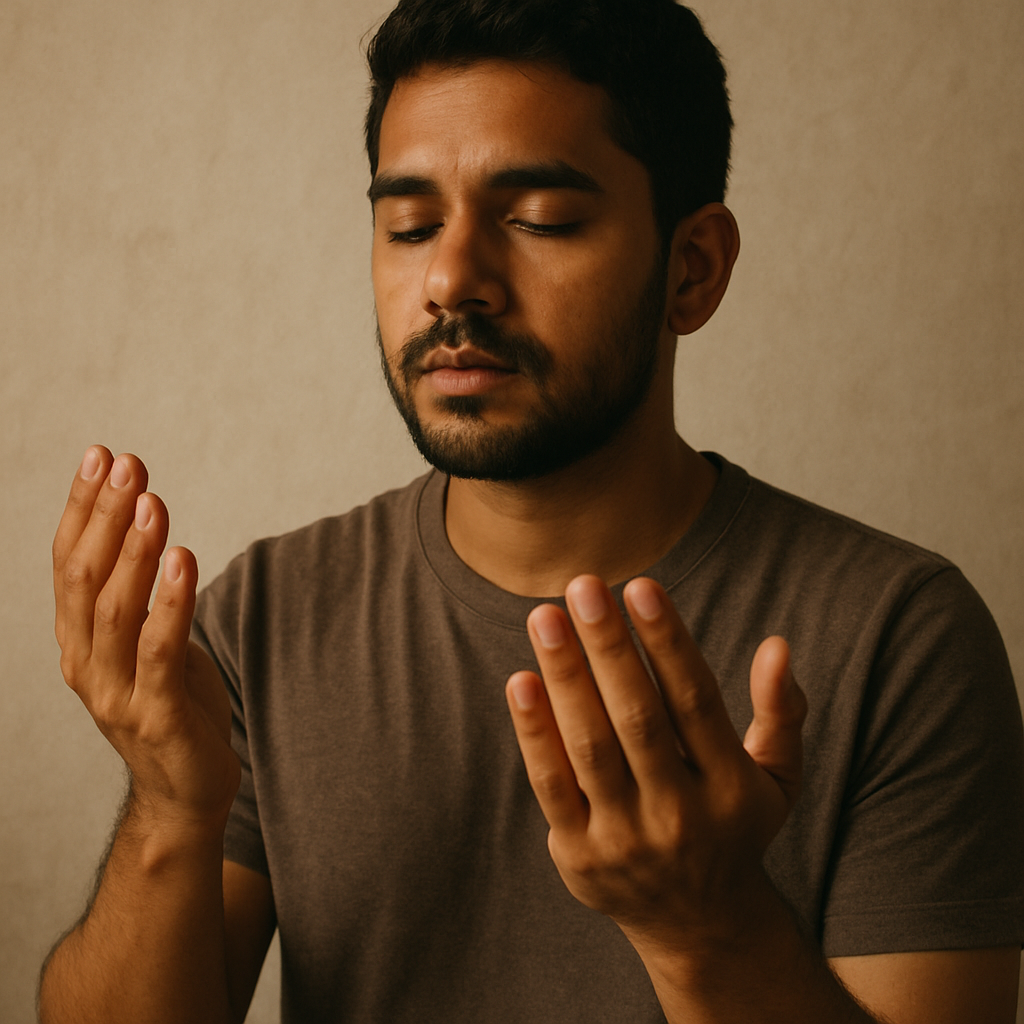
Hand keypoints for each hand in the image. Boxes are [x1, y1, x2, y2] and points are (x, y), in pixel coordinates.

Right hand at [53, 447, 239, 829]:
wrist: (186, 790)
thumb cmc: (171, 705)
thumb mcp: (145, 642)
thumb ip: (135, 596)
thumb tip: (143, 525)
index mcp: (78, 641)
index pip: (68, 563)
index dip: (83, 509)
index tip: (100, 456)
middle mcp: (85, 664)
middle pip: (85, 577)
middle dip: (106, 517)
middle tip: (128, 465)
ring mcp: (116, 693)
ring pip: (115, 610)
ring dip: (135, 551)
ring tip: (153, 502)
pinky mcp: (157, 714)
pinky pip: (160, 650)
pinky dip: (170, 602)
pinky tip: (184, 559)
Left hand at [505, 574, 805, 954]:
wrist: (700, 927)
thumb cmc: (735, 829)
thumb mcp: (778, 779)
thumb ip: (782, 712)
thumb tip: (779, 645)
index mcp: (730, 784)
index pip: (695, 699)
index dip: (667, 641)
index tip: (641, 587)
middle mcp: (679, 812)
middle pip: (637, 716)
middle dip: (607, 646)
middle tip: (582, 585)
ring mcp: (625, 837)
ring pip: (589, 745)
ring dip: (564, 676)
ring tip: (544, 616)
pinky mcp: (578, 855)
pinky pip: (551, 784)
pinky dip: (534, 733)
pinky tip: (520, 680)